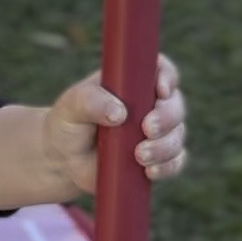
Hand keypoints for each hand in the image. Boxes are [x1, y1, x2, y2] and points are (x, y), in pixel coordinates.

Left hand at [45, 55, 186, 197]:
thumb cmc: (68, 122)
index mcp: (132, 82)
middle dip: (167, 117)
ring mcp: (157, 133)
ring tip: (139, 156)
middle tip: (147, 128)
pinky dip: (167, 166)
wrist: (64, 159)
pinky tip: (150, 171)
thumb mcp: (72, 106)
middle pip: (176, 104)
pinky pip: (175, 162)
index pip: (161, 70)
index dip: (168, 76)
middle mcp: (150, 105)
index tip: (160, 91)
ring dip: (165, 146)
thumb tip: (120, 113)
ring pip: (177, 135)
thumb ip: (91, 101)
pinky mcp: (157, 159)